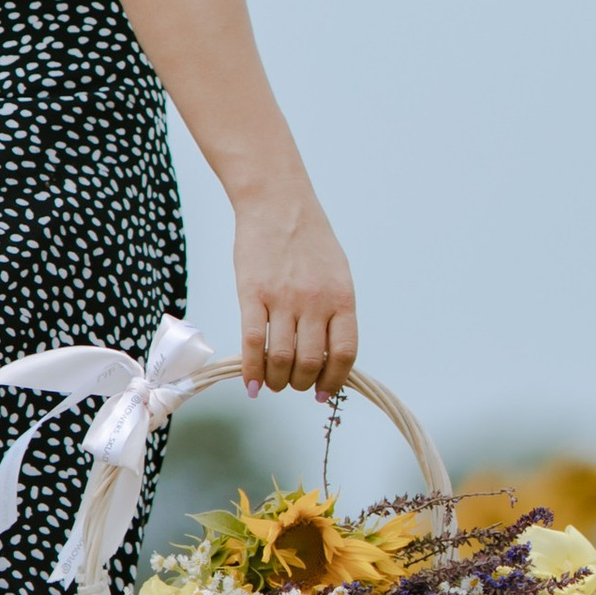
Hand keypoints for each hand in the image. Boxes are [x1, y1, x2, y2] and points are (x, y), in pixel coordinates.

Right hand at [234, 188, 357, 399]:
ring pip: (281, 359)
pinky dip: (252, 370)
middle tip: (294, 384)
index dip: (334, 380)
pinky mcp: (252, 294)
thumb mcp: (337, 273)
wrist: (277, 202)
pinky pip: (252, 343)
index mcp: (342, 297)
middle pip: (311, 362)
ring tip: (273, 383)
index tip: (324, 392)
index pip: (344, 353)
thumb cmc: (309, 238)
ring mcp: (283, 298)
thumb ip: (336, 311)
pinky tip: (251, 383)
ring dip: (277, 381)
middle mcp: (315, 301)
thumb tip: (331, 355)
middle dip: (302, 384)